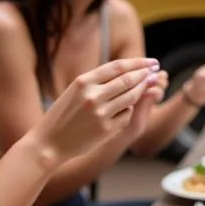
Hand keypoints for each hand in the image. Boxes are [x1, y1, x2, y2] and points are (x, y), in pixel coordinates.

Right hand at [35, 57, 160, 161]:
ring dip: (142, 90)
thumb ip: (98, 81)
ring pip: (131, 97)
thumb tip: (129, 71)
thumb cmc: (64, 115)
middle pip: (128, 80)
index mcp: (83, 82)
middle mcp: (92, 96)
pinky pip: (126, 115)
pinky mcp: (106, 129)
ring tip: (148, 86)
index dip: (138, 63)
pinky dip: (129, 110)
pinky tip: (126, 108)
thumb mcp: (75, 91)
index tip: (151, 62)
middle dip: (145, 75)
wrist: (49, 143)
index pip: (118, 66)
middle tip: (155, 72)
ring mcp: (100, 113)